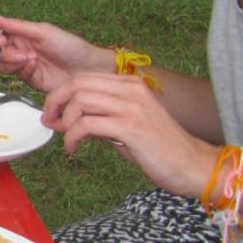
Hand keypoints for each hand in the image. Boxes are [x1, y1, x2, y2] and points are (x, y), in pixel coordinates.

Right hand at [0, 14, 109, 93]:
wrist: (87, 69)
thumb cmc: (70, 46)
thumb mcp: (43, 32)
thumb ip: (17, 26)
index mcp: (23, 36)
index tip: (2, 42)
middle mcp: (21, 50)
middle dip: (6, 53)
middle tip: (22, 54)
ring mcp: (25, 65)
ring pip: (4, 66)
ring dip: (14, 62)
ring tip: (32, 59)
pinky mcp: (30, 79)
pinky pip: (18, 76)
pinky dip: (24, 70)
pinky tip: (36, 66)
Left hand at [44, 71, 211, 195]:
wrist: (192, 165)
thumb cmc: (159, 148)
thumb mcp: (127, 123)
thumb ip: (102, 114)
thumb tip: (68, 117)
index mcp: (130, 84)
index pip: (84, 77)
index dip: (61, 93)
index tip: (52, 112)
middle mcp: (131, 90)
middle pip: (78, 83)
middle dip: (56, 102)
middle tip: (50, 121)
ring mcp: (132, 107)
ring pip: (80, 100)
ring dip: (65, 121)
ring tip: (66, 138)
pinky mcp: (131, 127)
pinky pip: (87, 124)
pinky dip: (73, 136)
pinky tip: (73, 148)